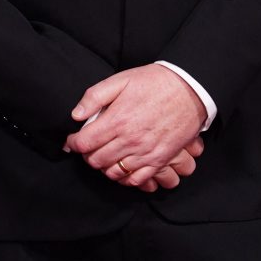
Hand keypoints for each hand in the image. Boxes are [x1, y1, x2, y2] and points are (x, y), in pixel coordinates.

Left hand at [65, 64, 206, 185]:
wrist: (189, 90)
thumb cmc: (154, 82)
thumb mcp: (121, 80)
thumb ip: (95, 96)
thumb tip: (76, 115)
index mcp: (117, 120)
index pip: (84, 143)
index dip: (72, 143)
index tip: (71, 140)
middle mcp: (129, 141)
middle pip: (96, 160)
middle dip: (87, 155)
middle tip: (89, 146)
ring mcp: (145, 153)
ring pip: (113, 173)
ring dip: (104, 166)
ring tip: (104, 154)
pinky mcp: (159, 160)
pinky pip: (136, 180)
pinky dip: (124, 178)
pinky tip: (122, 166)